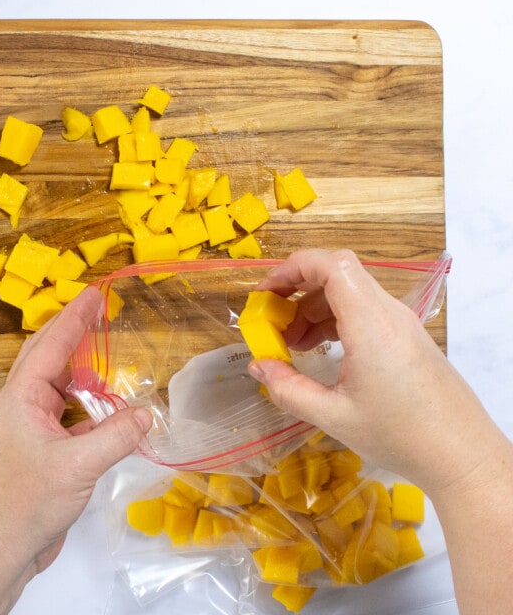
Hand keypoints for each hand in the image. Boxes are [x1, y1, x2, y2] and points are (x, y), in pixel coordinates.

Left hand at [0, 286, 151, 588]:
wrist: (3, 548)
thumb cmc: (29, 503)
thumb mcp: (80, 465)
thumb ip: (117, 434)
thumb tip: (147, 414)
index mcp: (20, 398)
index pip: (52, 345)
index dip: (75, 318)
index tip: (95, 294)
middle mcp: (20, 404)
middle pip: (47, 355)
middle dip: (73, 331)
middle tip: (99, 309)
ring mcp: (27, 424)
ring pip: (56, 383)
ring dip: (80, 368)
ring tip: (104, 352)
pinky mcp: (37, 445)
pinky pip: (64, 410)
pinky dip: (85, 402)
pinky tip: (105, 404)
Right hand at [247, 249, 498, 497]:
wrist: (462, 456)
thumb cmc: (400, 436)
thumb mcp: (334, 417)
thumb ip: (289, 389)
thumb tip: (258, 368)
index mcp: (371, 324)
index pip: (332, 265)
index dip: (293, 268)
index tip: (266, 293)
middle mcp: (388, 313)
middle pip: (338, 274)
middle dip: (297, 289)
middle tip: (274, 321)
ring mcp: (401, 322)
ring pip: (350, 291)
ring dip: (315, 307)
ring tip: (293, 343)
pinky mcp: (407, 336)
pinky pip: (364, 310)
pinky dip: (334, 319)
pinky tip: (321, 350)